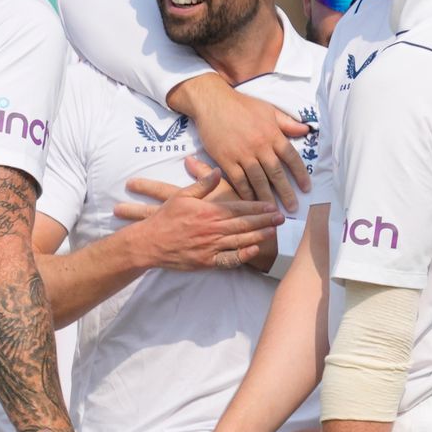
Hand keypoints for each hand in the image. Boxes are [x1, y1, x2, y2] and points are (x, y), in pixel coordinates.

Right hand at [114, 169, 281, 271]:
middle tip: (282, 218)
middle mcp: (213, 229)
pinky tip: (254, 251)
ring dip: (259, 236)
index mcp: (209, 212)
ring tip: (274, 232)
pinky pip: (229, 259)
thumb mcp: (181, 195)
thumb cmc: (165, 218)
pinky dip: (243, 256)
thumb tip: (217, 171)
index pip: (239, 208)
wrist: (149, 243)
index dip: (257, 207)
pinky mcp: (207, 261)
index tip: (272, 205)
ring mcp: (211, 246)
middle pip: (244, 224)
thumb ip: (202, 184)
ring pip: (241, 241)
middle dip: (265, 221)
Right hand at [171, 77, 312, 208]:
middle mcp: (259, 146)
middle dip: (286, 192)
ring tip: (274, 211)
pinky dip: (245, 192)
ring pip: (258, 180)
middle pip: (276, 173)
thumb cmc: (241, 105)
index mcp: (272, 134)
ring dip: (267, 197)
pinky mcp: (226, 159)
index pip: (291, 157)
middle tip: (293, 209)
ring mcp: (242, 154)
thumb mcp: (268, 109)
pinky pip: (238, 180)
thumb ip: (287, 123)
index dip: (300, 174)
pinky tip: (251, 202)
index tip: (307, 188)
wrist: (212, 102)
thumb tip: (307, 130)